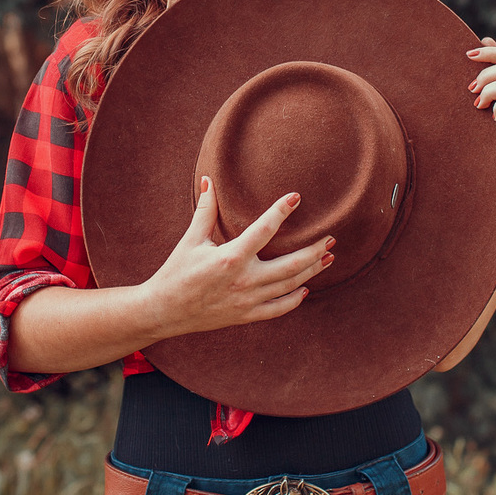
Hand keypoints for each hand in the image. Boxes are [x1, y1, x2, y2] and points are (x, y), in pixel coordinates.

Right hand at [144, 177, 334, 336]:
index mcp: (230, 257)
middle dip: (313, 250)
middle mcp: (244, 280)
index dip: (281, 211)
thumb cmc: (176, 272)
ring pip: (289, 285)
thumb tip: (209, 180)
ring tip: (328, 258)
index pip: (264, 230)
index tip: (296, 197)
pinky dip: (294, 299)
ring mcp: (248, 300)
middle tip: (331, 238)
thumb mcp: (191, 239)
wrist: (164, 310)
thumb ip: (205, 210)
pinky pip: (278, 309)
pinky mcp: (246, 315)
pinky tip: (304, 289)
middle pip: (290, 264)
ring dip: (311, 271)